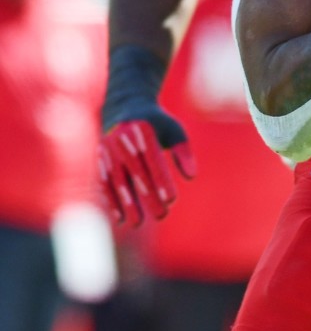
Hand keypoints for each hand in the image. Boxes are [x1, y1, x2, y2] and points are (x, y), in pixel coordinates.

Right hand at [97, 45, 195, 226]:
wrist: (124, 106)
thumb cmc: (156, 123)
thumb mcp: (174, 130)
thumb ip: (183, 152)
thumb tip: (191, 177)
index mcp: (144, 131)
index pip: (154, 160)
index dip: (162, 181)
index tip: (171, 200)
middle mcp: (123, 140)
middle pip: (136, 174)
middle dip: (147, 197)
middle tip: (161, 216)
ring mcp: (108, 150)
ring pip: (118, 182)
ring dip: (126, 204)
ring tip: (137, 224)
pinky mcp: (99, 159)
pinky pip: (105, 183)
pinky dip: (111, 201)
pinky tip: (119, 218)